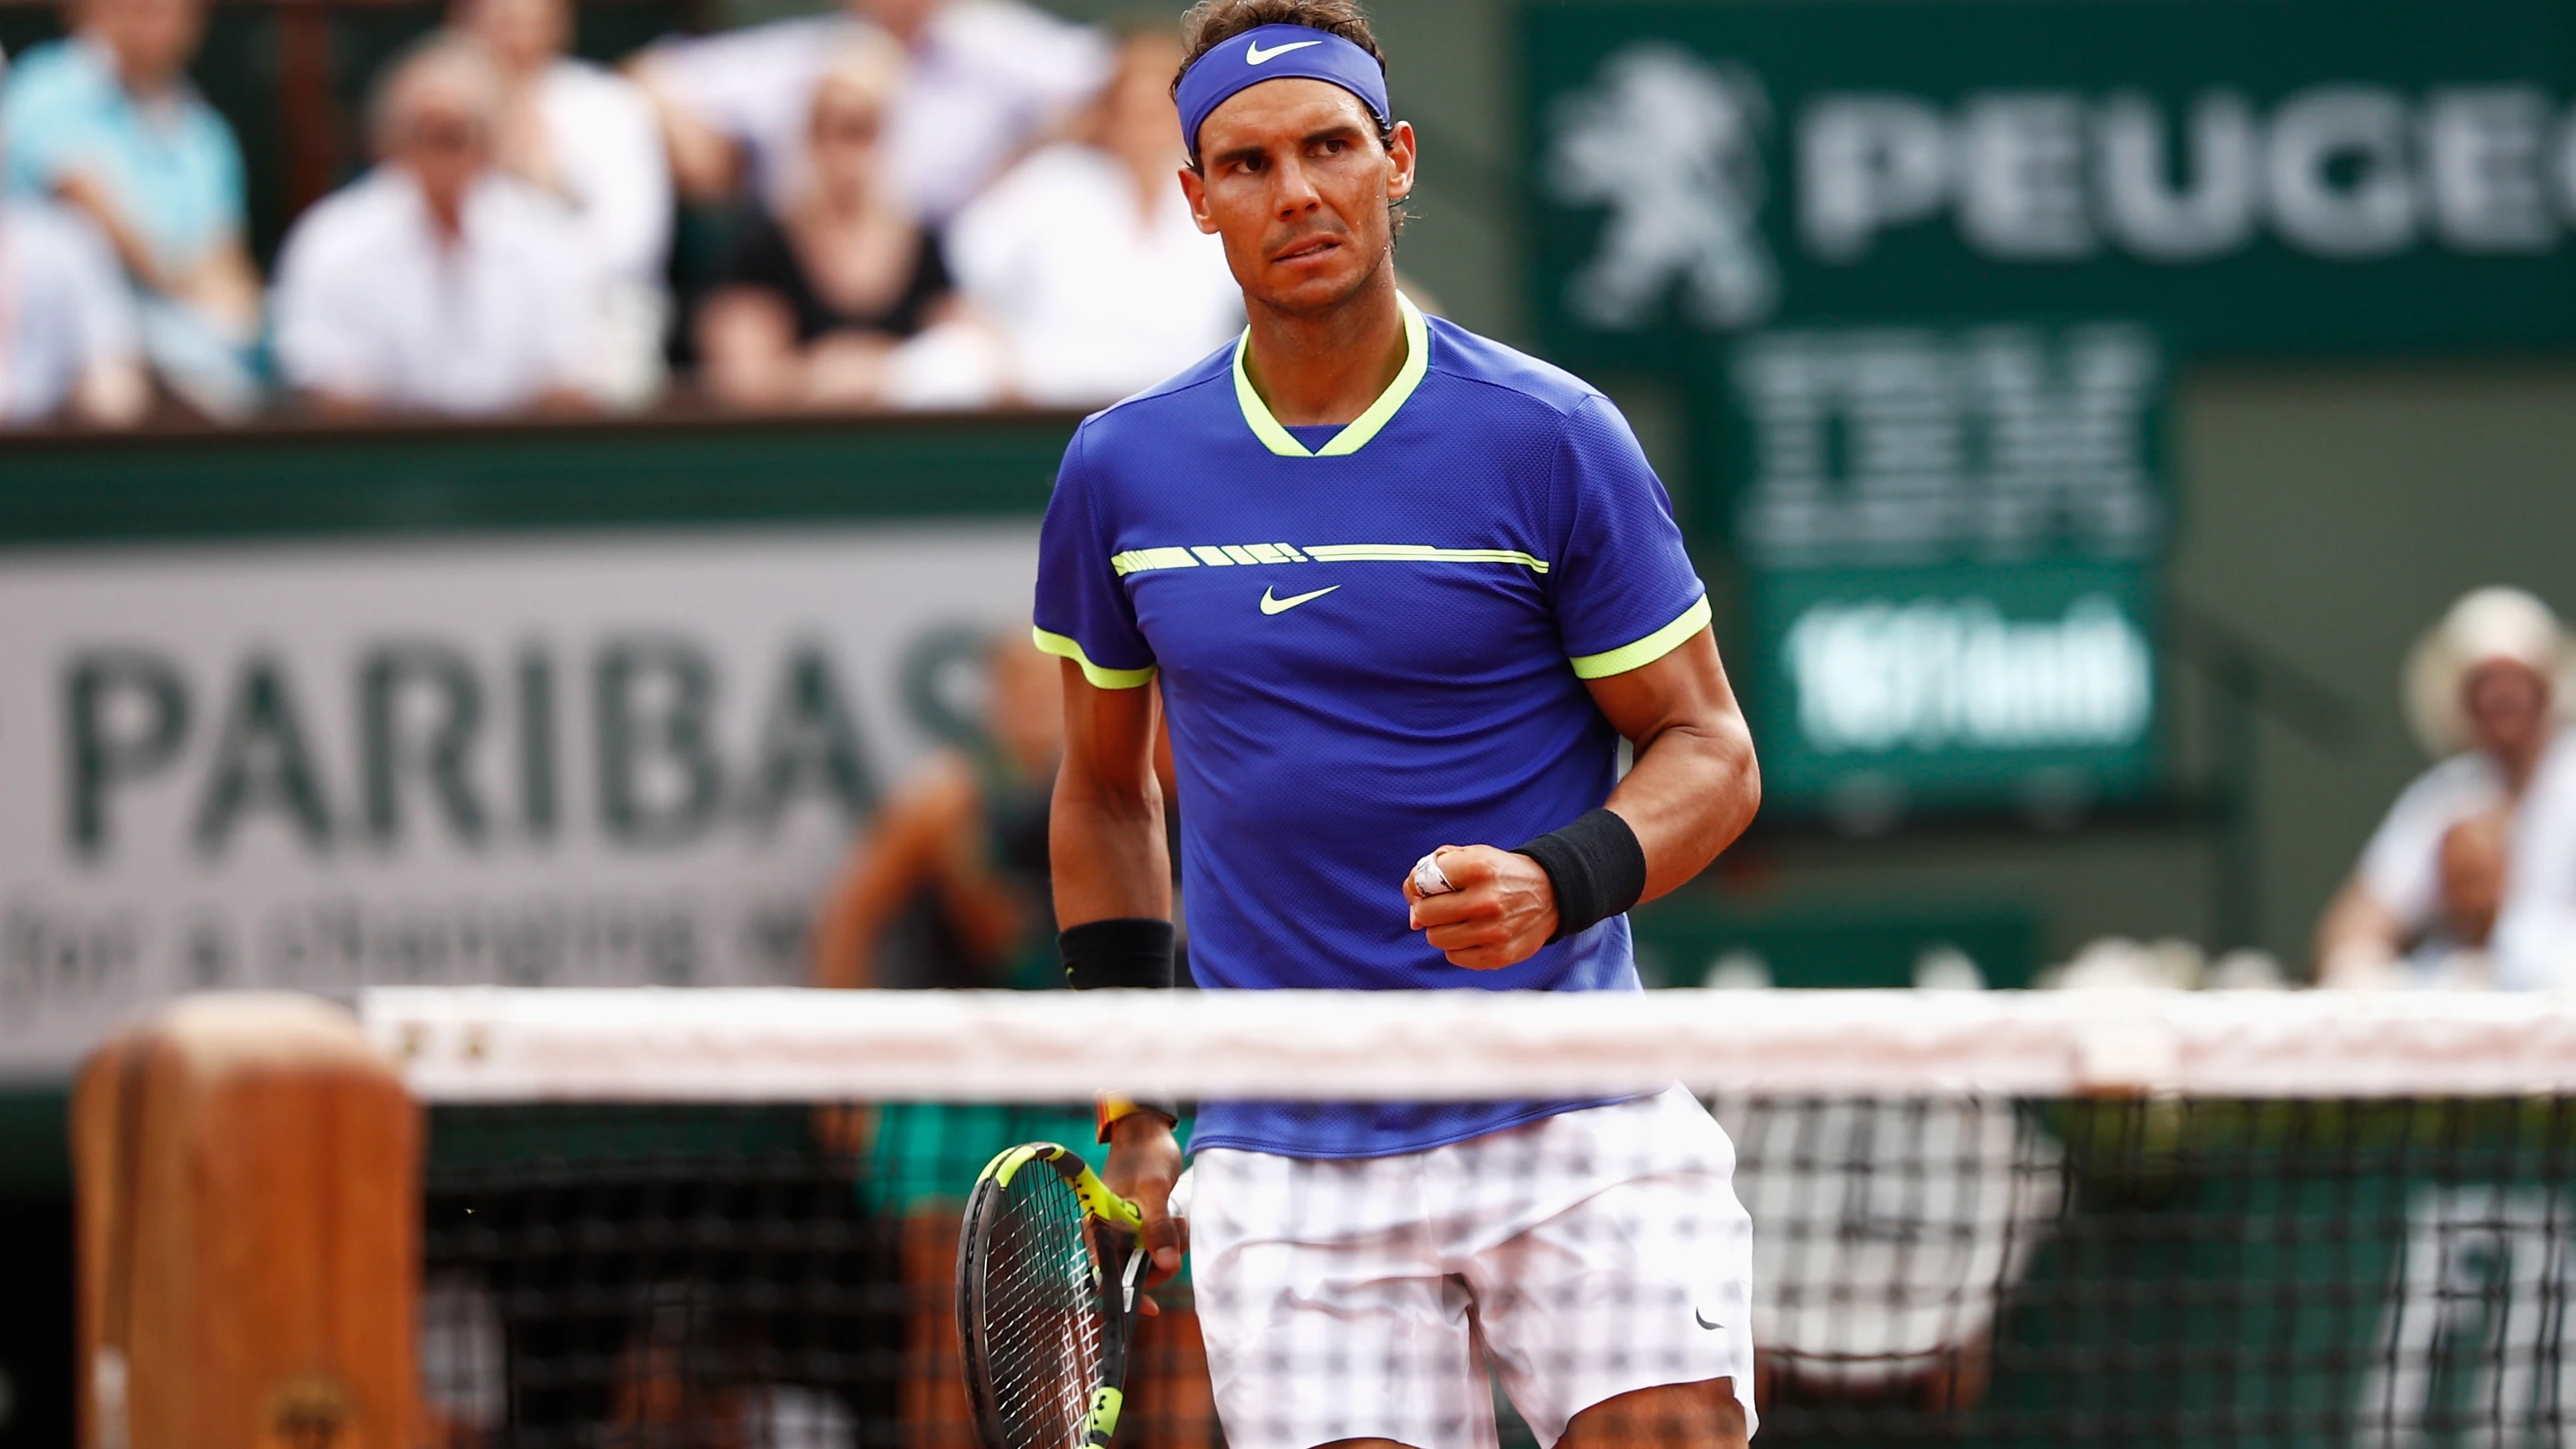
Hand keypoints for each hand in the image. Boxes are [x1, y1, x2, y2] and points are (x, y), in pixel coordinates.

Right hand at [1103, 1112, 1185, 1312]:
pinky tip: (1179, 1220)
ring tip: (1180, 1220)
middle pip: (1134, 1271)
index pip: (1106, 1274)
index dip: (1127, 1293)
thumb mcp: (1154, 1190)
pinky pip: (1159, 1245)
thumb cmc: (1145, 1154)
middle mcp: (1109, 1232)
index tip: (1153, 1307)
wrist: (1148, 1129)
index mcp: (1100, 1226)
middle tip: (1178, 1235)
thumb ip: (1158, 1227)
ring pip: (1151, 1259)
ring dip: (1170, 1246)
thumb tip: (1167, 1265)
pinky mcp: (1141, 1224)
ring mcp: (1126, 1229)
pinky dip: (1172, 1238)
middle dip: (1160, 1261)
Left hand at [1403, 844, 1558, 969]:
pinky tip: (1472, 934)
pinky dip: (1457, 947)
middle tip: (1441, 907)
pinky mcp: (1500, 955)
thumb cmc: (1499, 874)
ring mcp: (1494, 931)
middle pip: (1425, 915)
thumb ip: (1434, 870)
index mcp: (1478, 868)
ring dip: (1441, 930)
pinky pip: (1455, 957)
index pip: (1422, 883)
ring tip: (1459, 920)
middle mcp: (1487, 900)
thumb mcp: (1473, 855)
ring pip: (1436, 939)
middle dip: (1426, 911)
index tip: (1428, 888)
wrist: (1551, 894)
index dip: (1419, 887)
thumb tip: (1413, 915)